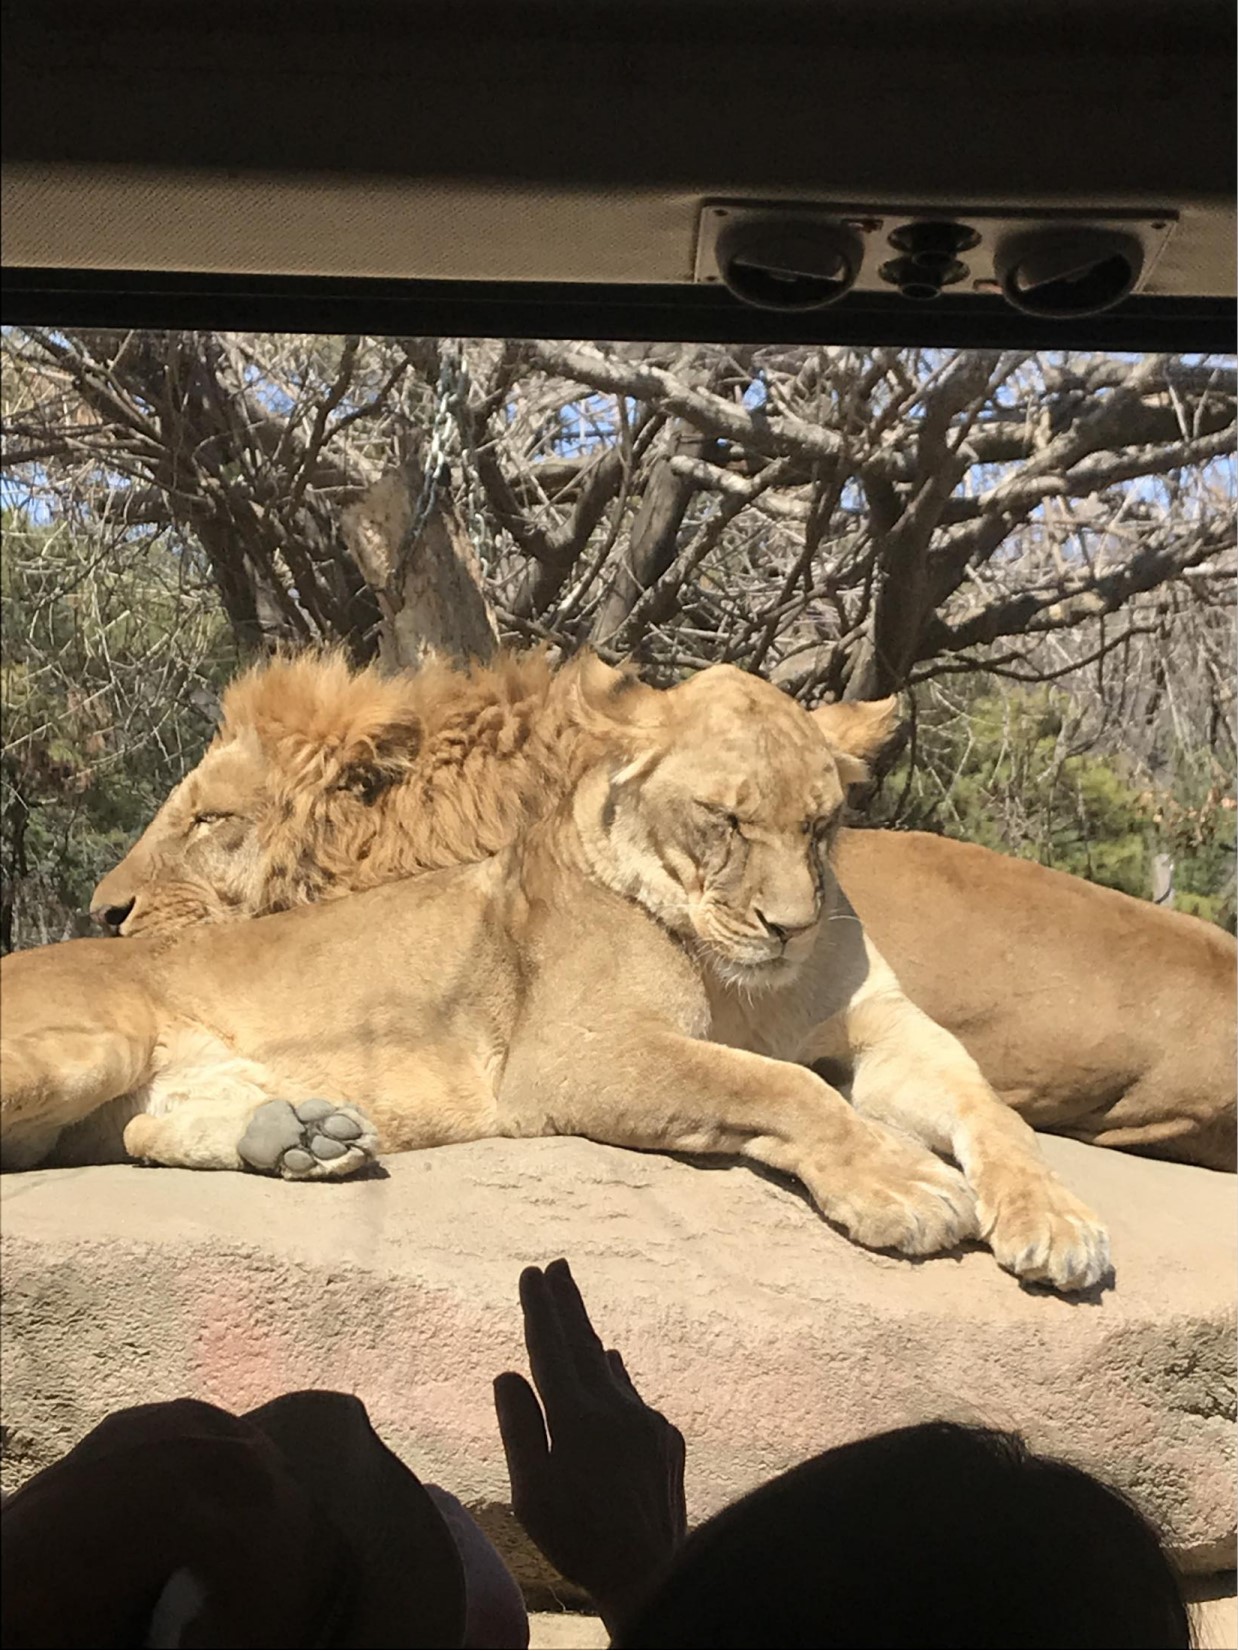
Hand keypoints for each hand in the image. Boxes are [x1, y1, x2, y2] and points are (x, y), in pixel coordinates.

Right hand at [493, 1259, 686, 1631]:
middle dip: (568, 1301)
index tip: (530, 1273)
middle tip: (557, 1266)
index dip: (538, 1308)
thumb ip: (519, 1428)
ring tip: (576, 1314)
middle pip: (585, 1342)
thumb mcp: (531, 1493)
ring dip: (590, 1340)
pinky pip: (633, 1399)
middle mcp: (616, 1407)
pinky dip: (615, 1382)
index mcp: (576, 1417)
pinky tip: (610, 1371)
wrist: (654, 1574)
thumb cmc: (578, 1540)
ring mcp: (646, 1421)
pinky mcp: (667, 1438)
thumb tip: (506, 1374)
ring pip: (612, 1370)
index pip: (549, 1348)